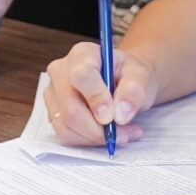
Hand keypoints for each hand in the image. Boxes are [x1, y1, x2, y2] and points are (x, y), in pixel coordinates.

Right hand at [42, 39, 161, 146]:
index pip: (82, 75)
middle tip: (125, 134)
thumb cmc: (130, 77)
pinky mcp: (53, 113)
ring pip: (66, 125)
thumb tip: (120, 114)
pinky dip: (88, 141)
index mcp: (83, 53)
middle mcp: (61, 71)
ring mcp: (54, 93)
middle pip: (70, 107)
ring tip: (123, 134)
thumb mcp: (141, 77)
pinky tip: (109, 136)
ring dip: (95, 137)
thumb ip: (134, 91)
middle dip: (98, 128)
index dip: (96, 98)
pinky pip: (65, 135)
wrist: (124, 84)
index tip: (112, 117)